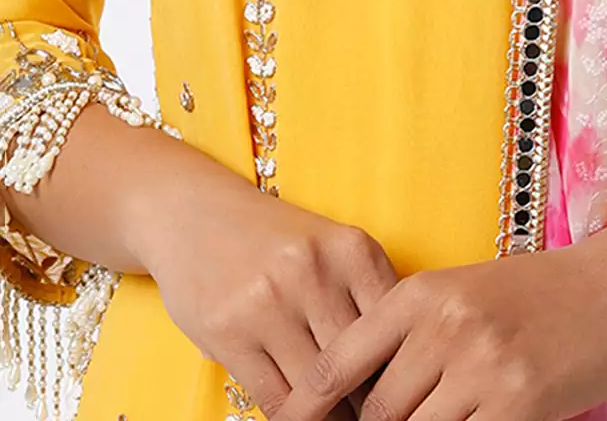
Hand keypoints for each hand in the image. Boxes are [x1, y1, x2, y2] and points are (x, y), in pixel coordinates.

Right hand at [128, 155, 397, 418]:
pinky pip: (275, 397)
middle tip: (378, 417)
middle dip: (370, 400)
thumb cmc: (276, 240)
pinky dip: (294, 417)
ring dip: (333, 415)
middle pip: (359, 362)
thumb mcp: (331, 250)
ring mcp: (268, 302)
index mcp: (352, 249)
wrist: (195, 214)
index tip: (403, 391)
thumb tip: (401, 365)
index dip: (401, 371)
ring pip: (318, 387)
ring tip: (342, 419)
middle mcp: (313, 271)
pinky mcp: (229, 333)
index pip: (394, 328)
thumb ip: (365, 295)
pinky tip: (302, 416)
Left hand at [272, 224, 606, 420]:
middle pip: (375, 412)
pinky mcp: (519, 400)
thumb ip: (414, 336)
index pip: (338, 364)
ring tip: (436, 418)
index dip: (303, 410)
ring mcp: (482, 365)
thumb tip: (362, 394)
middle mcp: (443, 325)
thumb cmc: (536, 293)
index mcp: (421, 293)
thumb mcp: (464, 294)